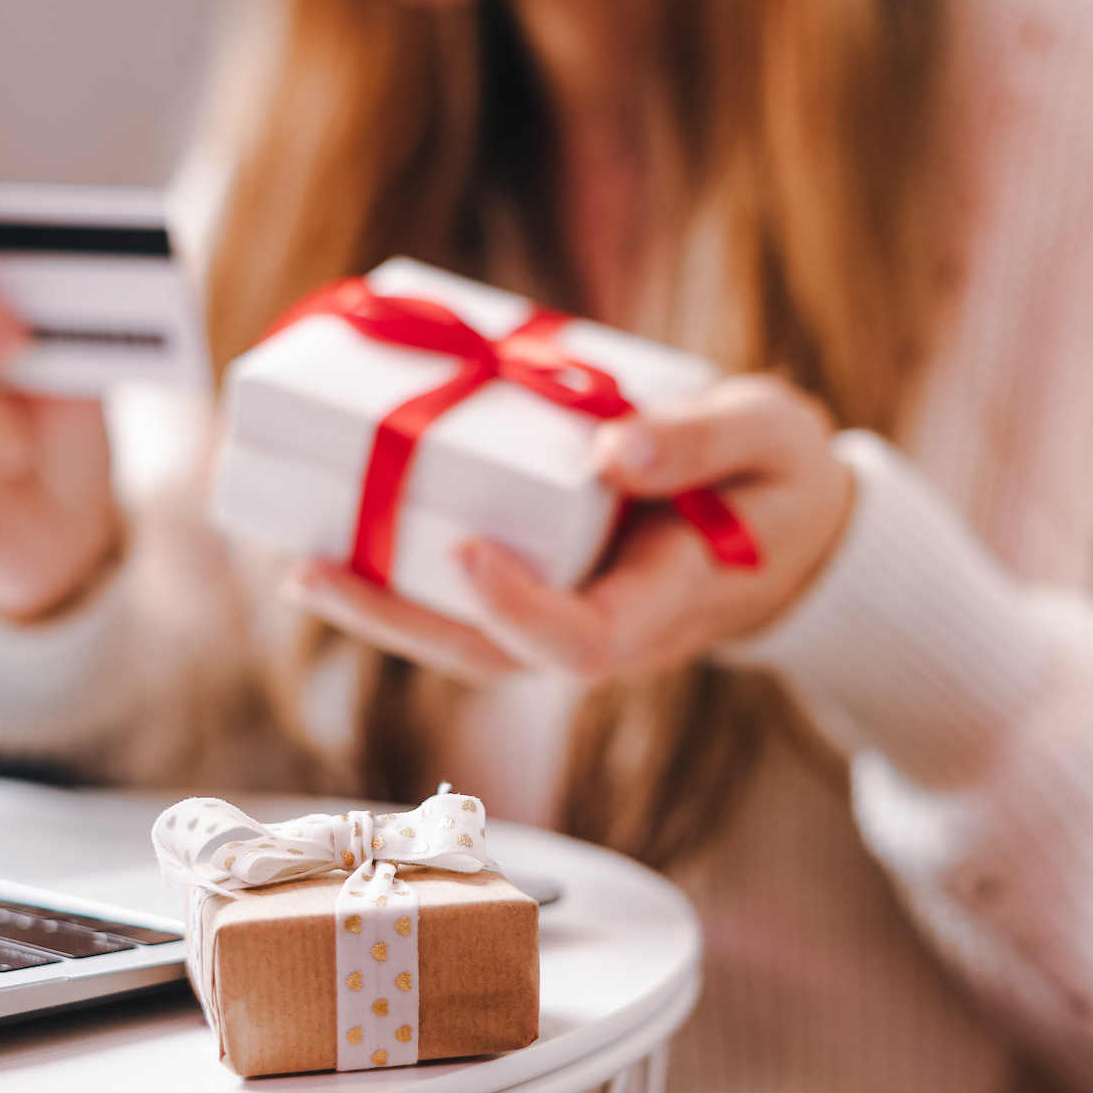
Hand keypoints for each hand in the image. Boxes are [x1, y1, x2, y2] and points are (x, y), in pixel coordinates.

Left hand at [285, 375, 853, 684]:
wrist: (790, 523)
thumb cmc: (782, 477)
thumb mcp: (772, 437)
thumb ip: (704, 441)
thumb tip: (613, 449)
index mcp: (668, 604)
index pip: (584, 643)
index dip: (521, 610)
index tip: (468, 550)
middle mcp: (606, 627)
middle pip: (493, 655)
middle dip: (399, 620)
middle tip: (315, 568)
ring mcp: (570, 611)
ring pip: (467, 638)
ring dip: (381, 608)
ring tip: (302, 563)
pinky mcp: (546, 581)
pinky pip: (469, 595)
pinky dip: (405, 572)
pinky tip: (343, 534)